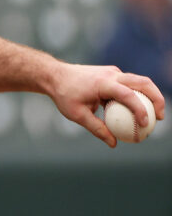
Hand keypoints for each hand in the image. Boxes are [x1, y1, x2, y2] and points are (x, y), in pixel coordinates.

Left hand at [47, 64, 164, 146]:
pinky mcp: (112, 73)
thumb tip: (113, 143)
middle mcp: (111, 74)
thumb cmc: (64, 95)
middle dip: (156, 99)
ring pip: (139, 81)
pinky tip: (137, 111)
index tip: (145, 124)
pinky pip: (130, 84)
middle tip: (160, 118)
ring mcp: (113, 72)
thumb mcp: (76, 115)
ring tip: (154, 116)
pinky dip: (138, 95)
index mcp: (102, 83)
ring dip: (150, 96)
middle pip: (143, 82)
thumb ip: (96, 128)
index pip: (128, 94)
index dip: (140, 109)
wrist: (55, 75)